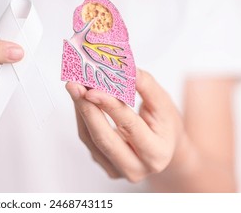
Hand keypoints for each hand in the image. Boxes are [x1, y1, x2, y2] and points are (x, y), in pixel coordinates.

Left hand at [66, 69, 184, 182]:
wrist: (166, 149)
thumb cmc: (164, 124)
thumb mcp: (163, 103)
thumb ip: (146, 86)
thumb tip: (126, 69)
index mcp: (157, 154)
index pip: (129, 126)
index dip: (110, 106)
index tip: (92, 88)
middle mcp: (136, 168)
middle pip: (104, 138)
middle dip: (86, 109)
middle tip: (74, 85)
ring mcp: (117, 170)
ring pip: (91, 139)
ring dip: (80, 110)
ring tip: (74, 86)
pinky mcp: (103, 166)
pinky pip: (87, 140)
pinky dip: (82, 117)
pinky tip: (80, 99)